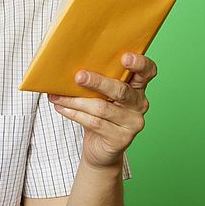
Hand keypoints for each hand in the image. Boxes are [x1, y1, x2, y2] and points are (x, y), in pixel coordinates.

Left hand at [47, 53, 157, 170]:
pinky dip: (75, 114)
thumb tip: (66, 66)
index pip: (147, 71)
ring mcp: (132, 123)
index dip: (140, 64)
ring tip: (57, 96)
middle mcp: (139, 104)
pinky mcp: (121, 139)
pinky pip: (95, 123)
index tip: (125, 57)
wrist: (100, 148)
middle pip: (121, 90)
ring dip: (76, 101)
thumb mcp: (100, 94)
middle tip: (79, 76)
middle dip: (98, 82)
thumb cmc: (98, 114)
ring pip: (102, 108)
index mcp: (137, 87)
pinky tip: (61, 108)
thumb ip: (96, 80)